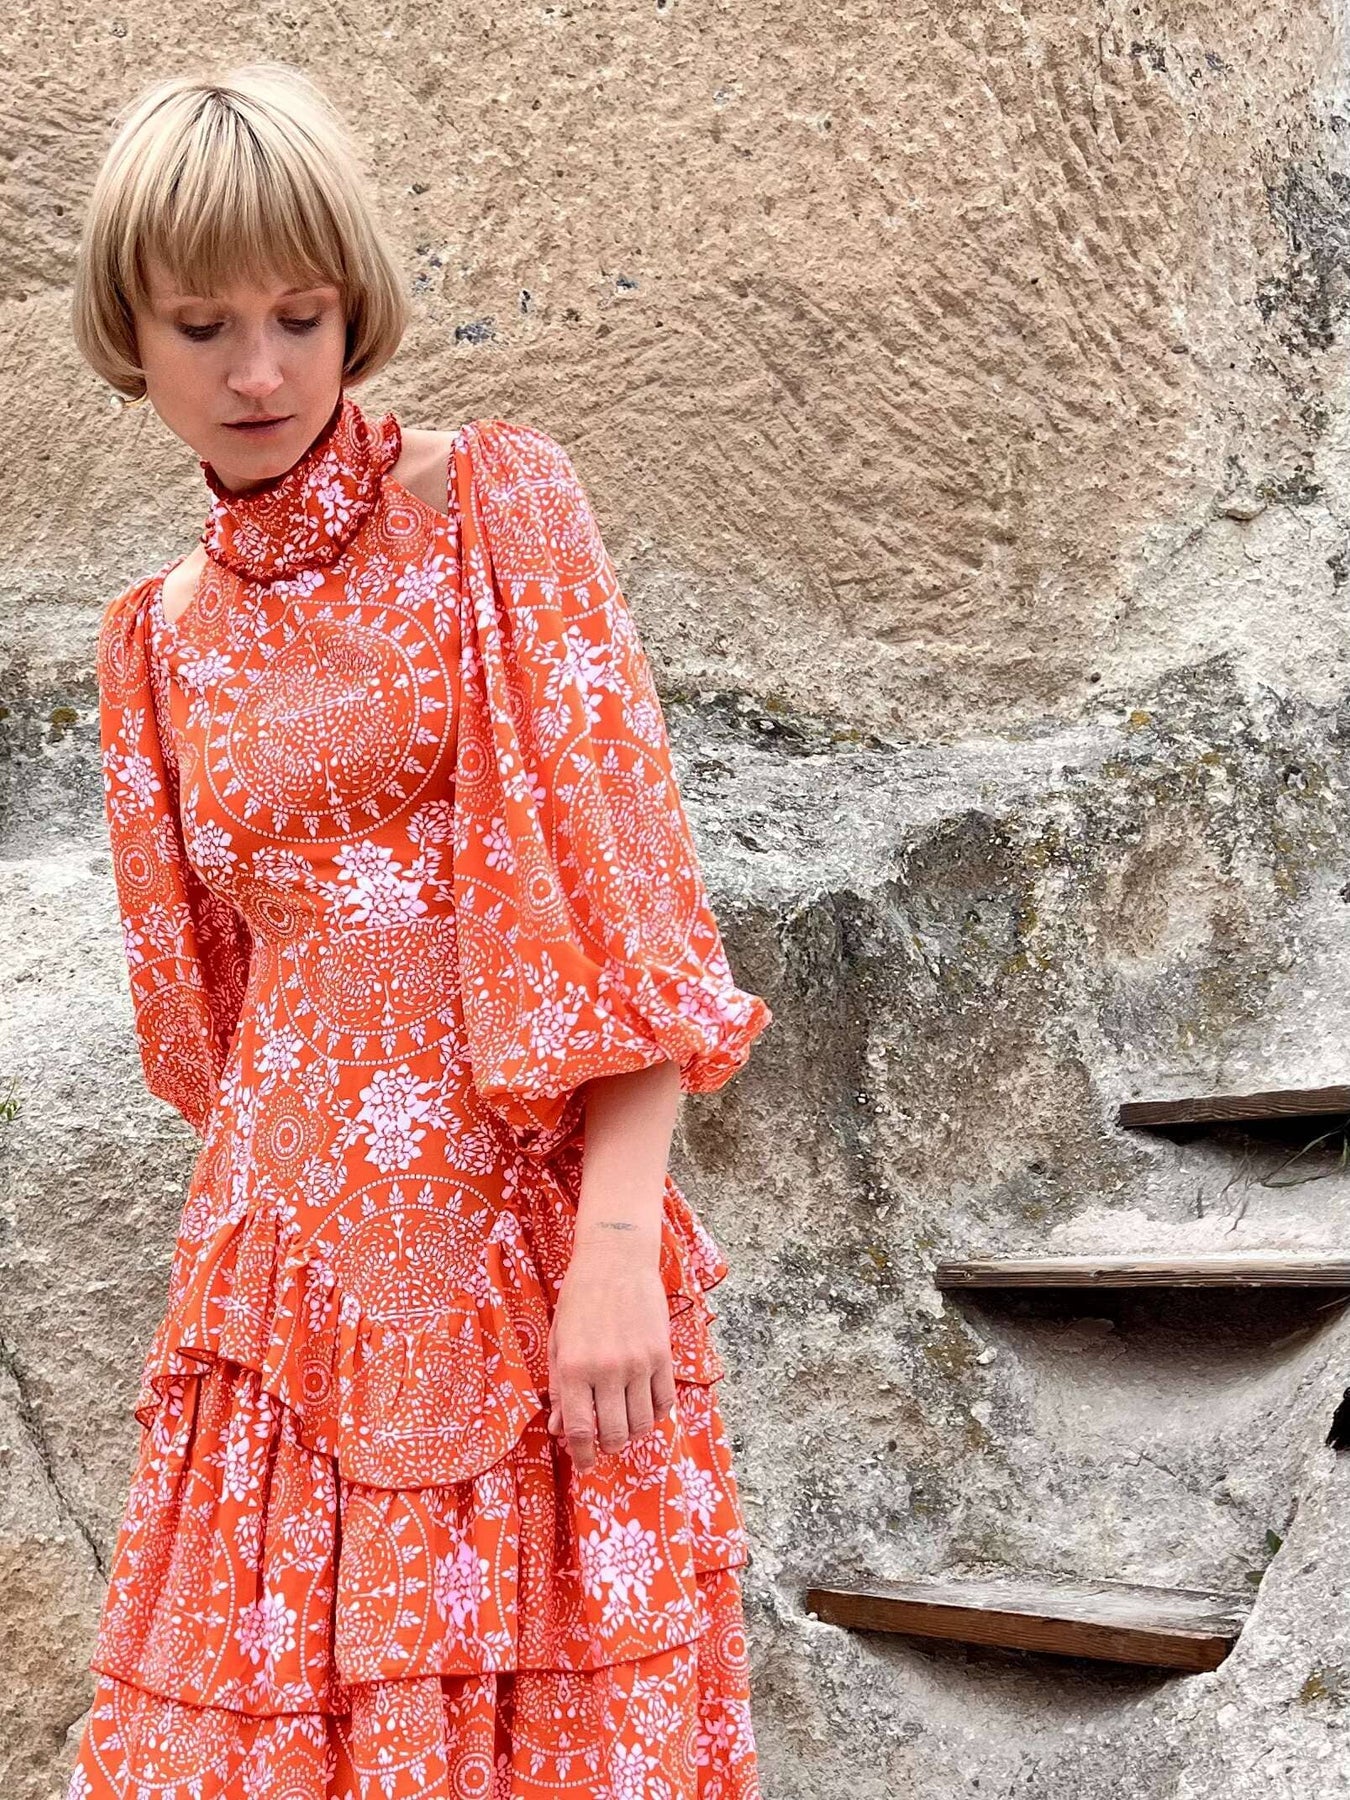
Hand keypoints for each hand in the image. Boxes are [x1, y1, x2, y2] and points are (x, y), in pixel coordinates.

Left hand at [546, 1240, 676, 1473]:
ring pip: (642, 1423)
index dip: (581, 1455)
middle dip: (609, 1447)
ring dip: (633, 1433)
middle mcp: (607, 1369)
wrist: (615, 1261)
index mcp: (574, 1367)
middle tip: (605, 1445)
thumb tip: (560, 1429)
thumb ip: (559, 1388)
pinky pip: (664, 1401)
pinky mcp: (662, 1355)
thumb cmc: (579, 1300)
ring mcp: (639, 1363)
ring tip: (625, 1425)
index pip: (579, 1429)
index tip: (583, 1464)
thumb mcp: (558, 1342)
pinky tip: (645, 1407)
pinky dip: (656, 1414)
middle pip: (614, 1433)